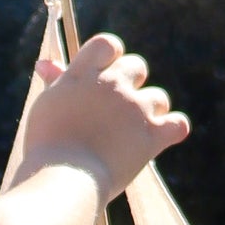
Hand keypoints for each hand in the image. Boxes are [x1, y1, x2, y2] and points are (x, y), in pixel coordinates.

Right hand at [21, 31, 188, 203]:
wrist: (62, 179)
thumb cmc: (46, 147)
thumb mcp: (45, 108)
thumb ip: (56, 83)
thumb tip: (46, 64)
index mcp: (84, 74)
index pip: (107, 44)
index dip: (110, 57)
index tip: (103, 74)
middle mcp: (112, 85)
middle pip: (136, 67)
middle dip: (130, 85)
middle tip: (114, 111)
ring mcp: (135, 109)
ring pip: (158, 98)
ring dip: (150, 111)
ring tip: (130, 134)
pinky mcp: (152, 135)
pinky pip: (178, 124)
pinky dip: (173, 130)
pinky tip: (161, 137)